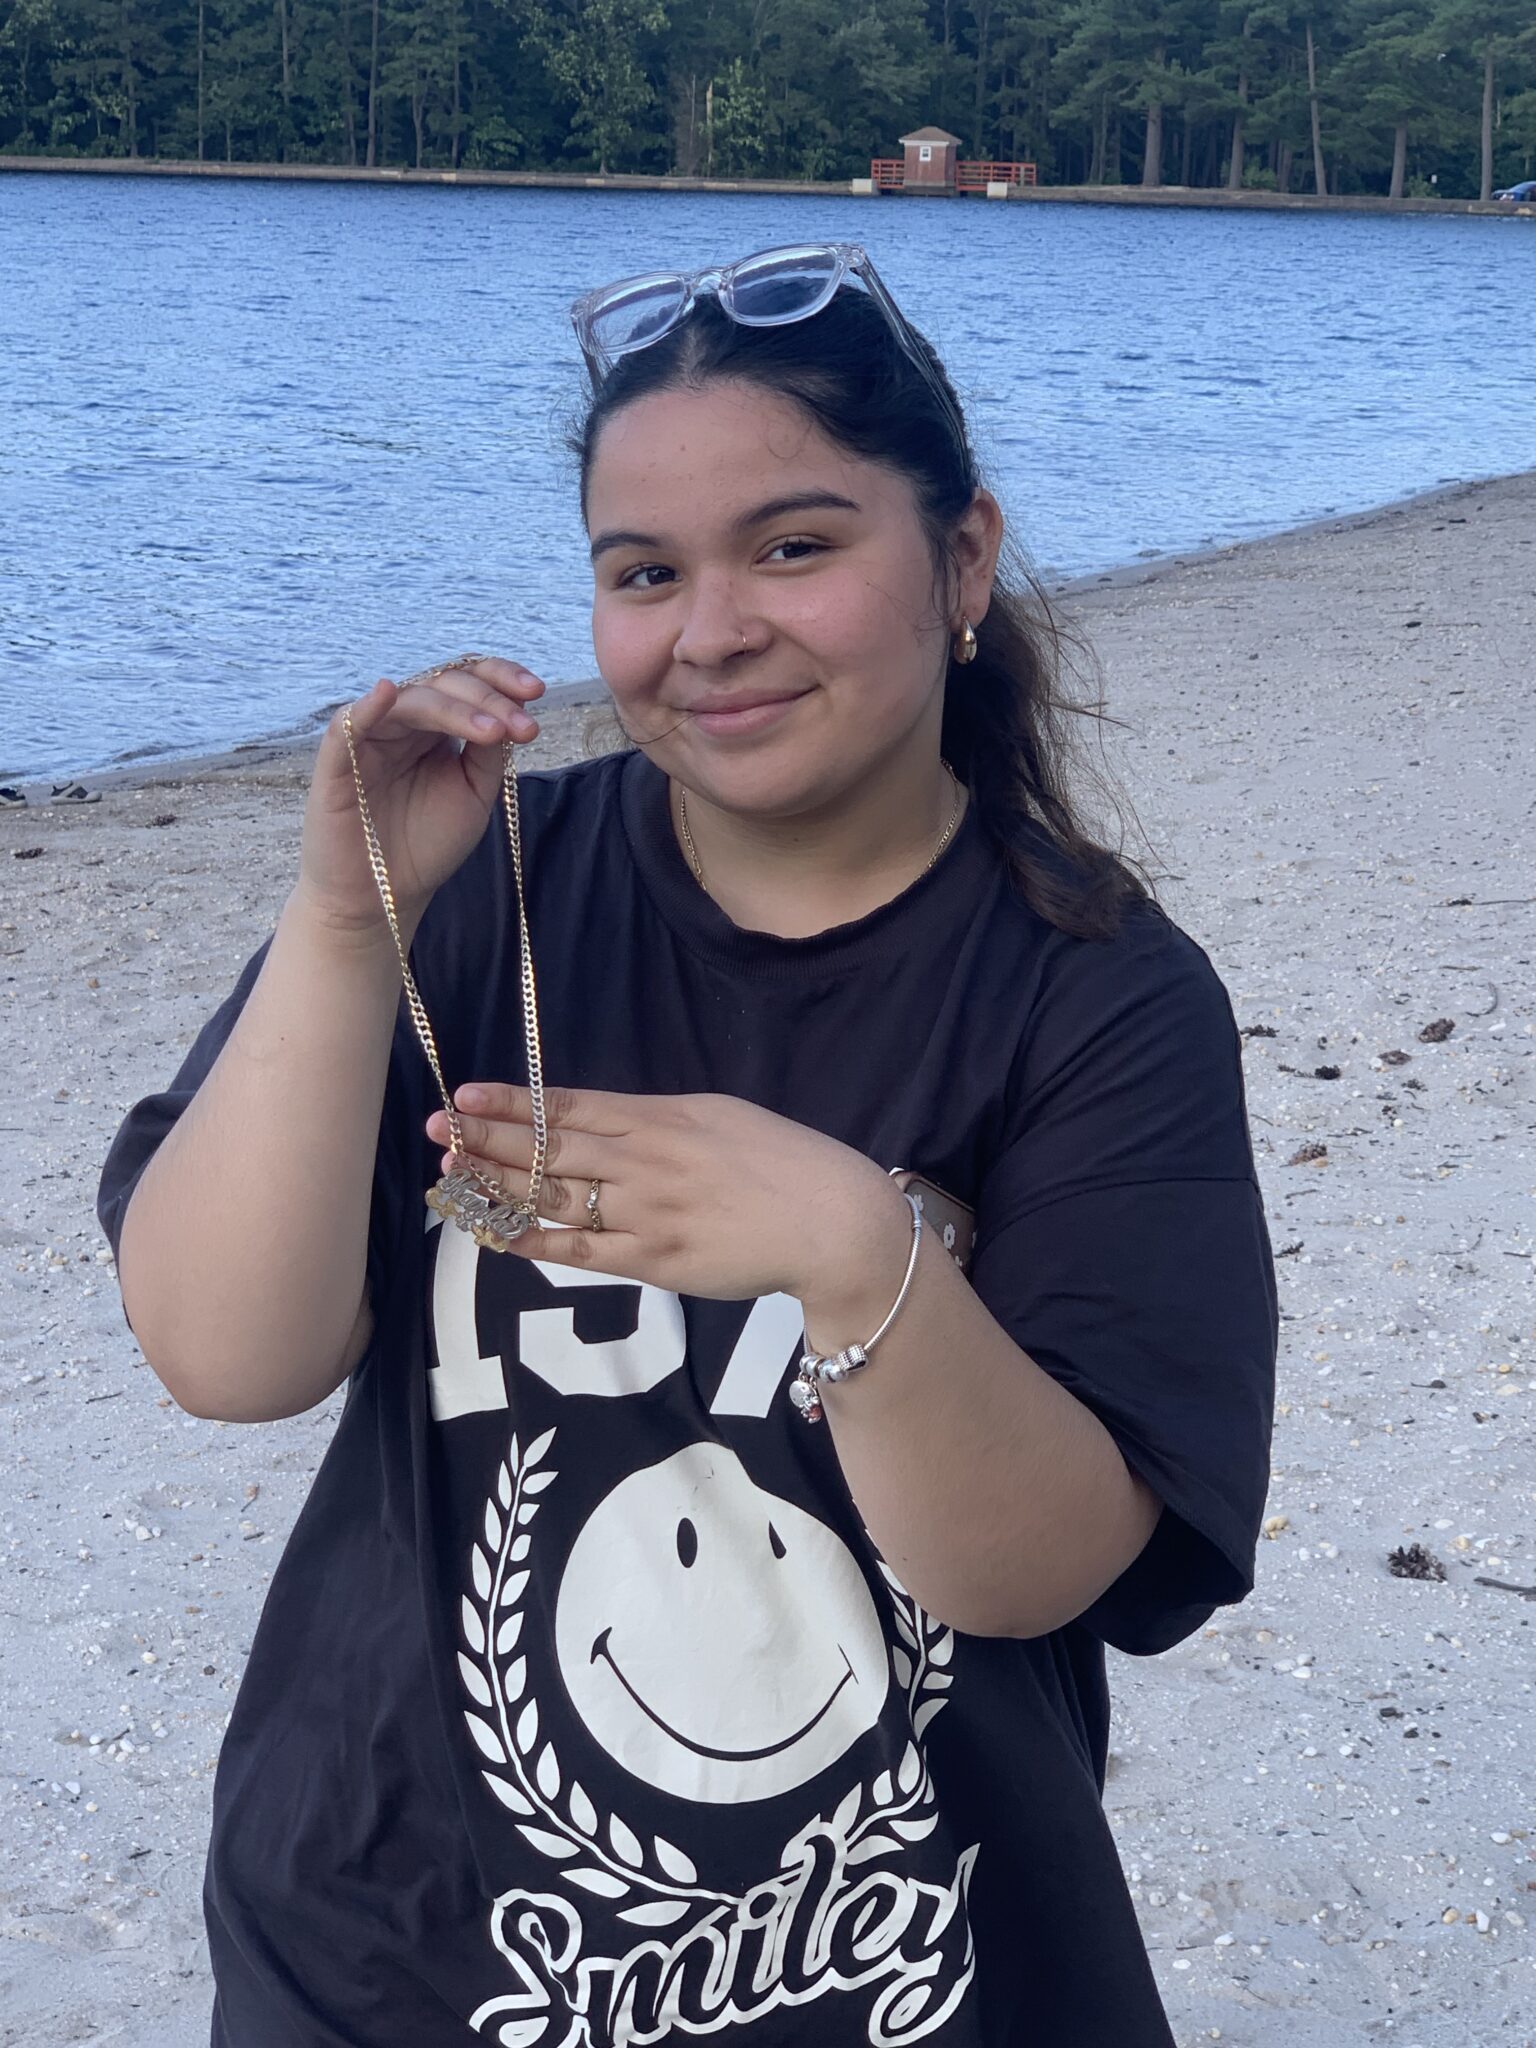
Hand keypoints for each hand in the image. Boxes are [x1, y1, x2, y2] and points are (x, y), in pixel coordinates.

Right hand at [296, 655, 544, 942]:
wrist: (385, 896)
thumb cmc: (428, 845)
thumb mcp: (474, 794)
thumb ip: (488, 753)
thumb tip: (507, 710)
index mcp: (438, 727)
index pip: (469, 685)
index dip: (501, 680)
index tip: (538, 693)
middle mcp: (405, 723)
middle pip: (445, 685)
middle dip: (489, 701)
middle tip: (524, 727)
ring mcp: (371, 737)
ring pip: (410, 700)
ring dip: (453, 709)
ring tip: (492, 732)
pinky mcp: (337, 759)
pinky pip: (349, 723)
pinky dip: (368, 706)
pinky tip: (390, 694)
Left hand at [424, 1082, 904, 1308]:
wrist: (830, 1221)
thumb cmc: (783, 1163)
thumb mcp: (721, 1116)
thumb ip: (662, 1120)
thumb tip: (609, 1122)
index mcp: (663, 1117)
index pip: (572, 1107)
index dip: (513, 1102)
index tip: (467, 1094)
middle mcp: (647, 1160)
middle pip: (551, 1149)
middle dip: (488, 1140)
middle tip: (438, 1131)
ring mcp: (647, 1212)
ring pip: (557, 1198)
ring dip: (499, 1187)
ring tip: (453, 1175)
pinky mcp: (655, 1260)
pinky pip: (583, 1250)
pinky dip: (537, 1242)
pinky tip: (497, 1235)